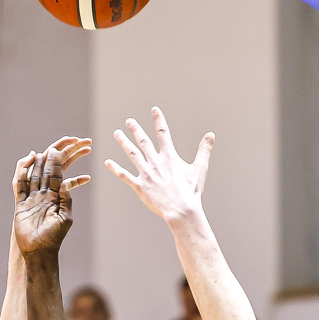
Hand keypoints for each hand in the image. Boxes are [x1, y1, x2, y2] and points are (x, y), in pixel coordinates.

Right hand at [13, 137, 91, 254]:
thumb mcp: (65, 217)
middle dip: (59, 153)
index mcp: (55, 196)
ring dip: (41, 159)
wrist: (38, 251)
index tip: (79, 144)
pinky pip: (20, 183)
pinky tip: (30, 158)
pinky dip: (23, 169)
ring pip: (34, 172)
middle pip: (48, 168)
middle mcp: (43, 194)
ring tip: (47, 149)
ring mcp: (31, 197)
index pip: (59, 172)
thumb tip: (64, 182)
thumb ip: (65, 199)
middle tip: (73, 139)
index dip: (67, 158)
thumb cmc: (54, 237)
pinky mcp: (20, 203)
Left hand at [106, 106, 213, 223]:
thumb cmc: (191, 192)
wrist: (180, 210)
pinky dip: (115, 169)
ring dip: (124, 142)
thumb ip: (204, 150)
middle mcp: (156, 162)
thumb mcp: (199, 169)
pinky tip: (107, 162)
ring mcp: (146, 174)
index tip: (154, 110)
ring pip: (132, 154)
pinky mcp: (139, 186)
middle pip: (143, 141)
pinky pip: (125, 176)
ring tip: (116, 133)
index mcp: (170, 157)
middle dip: (136, 129)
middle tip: (129, 121)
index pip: (163, 133)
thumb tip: (211, 135)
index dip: (159, 120)